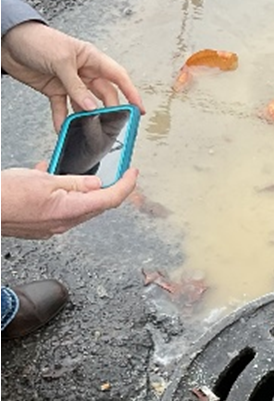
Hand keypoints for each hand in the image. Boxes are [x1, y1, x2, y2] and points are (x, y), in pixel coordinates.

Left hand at [0, 21, 144, 130]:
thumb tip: (92, 107)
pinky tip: (64, 128)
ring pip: (85, 104)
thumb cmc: (36, 39)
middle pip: (104, 95)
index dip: (131, 93)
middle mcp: (84, 71)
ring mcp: (70, 82)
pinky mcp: (55, 90)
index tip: (139, 109)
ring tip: (88, 129)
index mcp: (91, 58)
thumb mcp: (60, 61)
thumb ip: (76, 86)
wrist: (6, 39)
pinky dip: (63, 119)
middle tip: (111, 124)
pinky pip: (64, 108)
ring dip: (86, 117)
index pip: (118, 77)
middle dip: (108, 110)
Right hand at [0, 163, 138, 238]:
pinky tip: (53, 183)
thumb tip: (96, 183)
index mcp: (69, 210)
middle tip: (115, 173)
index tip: (132, 174)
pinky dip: (64, 195)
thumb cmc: (4, 195)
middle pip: (97, 206)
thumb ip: (73, 182)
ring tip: (77, 175)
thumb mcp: (42, 179)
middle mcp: (64, 223)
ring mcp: (52, 227)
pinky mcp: (42, 227)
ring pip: (79, 207)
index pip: (110, 199)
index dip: (125, 185)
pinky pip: (62, 210)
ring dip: (83, 191)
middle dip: (108, 188)